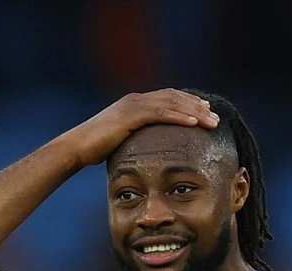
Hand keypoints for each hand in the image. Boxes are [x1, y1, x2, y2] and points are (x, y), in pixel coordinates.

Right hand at [63, 88, 219, 167]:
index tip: (205, 113)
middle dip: (197, 106)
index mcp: (134, 103)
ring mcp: (133, 105)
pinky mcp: (130, 115)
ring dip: (194, 111)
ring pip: (171, 103)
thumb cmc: (95, 149)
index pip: (168, 98)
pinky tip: (194, 123)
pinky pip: (161, 113)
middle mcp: (135, 99)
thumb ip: (136, 138)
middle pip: (174, 97)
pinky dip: (179, 116)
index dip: (188, 104)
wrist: (76, 148)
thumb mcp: (120, 140)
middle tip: (215, 117)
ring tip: (211, 121)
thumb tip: (147, 151)